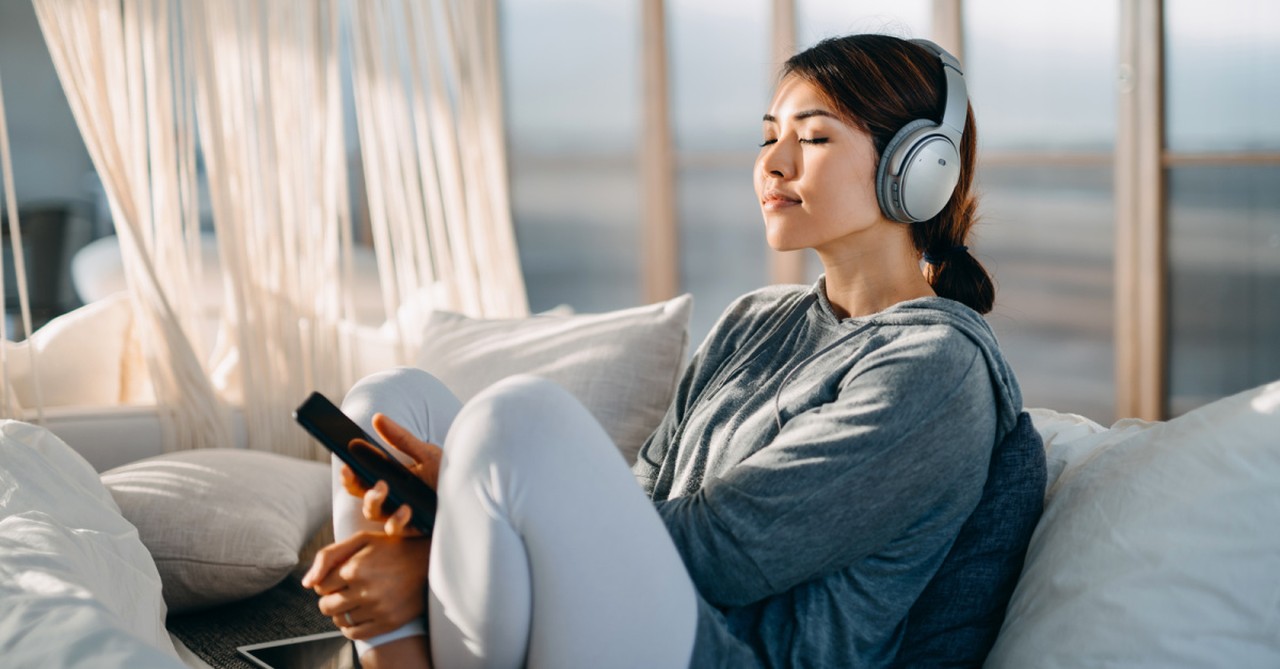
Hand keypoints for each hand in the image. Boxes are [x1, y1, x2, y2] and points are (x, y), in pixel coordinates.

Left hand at [301, 531, 431, 639]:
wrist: (429, 561)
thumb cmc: (392, 547)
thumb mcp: (361, 540)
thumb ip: (328, 556)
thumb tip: (306, 584)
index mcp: (354, 568)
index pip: (319, 586)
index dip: (326, 581)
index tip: (340, 576)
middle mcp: (365, 591)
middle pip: (326, 607)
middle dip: (330, 598)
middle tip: (344, 590)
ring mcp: (378, 609)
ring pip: (339, 621)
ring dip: (342, 612)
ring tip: (355, 599)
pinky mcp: (388, 622)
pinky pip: (355, 634)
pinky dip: (352, 627)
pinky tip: (361, 613)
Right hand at [340, 412, 442, 533]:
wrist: (474, 495)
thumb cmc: (448, 475)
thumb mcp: (426, 453)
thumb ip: (401, 439)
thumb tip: (377, 417)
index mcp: (390, 478)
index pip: (361, 476)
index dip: (348, 471)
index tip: (344, 461)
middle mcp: (390, 497)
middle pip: (360, 494)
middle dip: (352, 483)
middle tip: (352, 471)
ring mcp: (399, 514)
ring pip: (372, 512)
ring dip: (372, 500)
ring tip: (383, 487)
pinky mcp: (412, 528)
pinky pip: (396, 528)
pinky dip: (397, 519)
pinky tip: (406, 509)